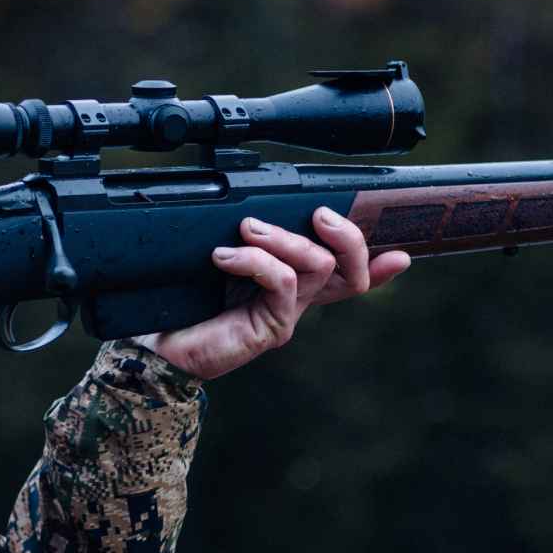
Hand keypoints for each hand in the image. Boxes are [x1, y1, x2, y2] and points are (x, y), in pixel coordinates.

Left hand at [136, 208, 409, 380]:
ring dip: (284, 237)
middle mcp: (294, 301)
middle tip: (319, 213)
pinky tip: (224, 256)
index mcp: (287, 283)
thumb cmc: (179, 301)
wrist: (151, 345)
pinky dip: (255, 259)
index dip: (377, 264)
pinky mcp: (269, 329)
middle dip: (345, 234)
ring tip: (247, 229)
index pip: (343, 273)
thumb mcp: (216, 258)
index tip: (401, 254)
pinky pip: (282, 282)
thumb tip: (251, 206)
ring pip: (316, 267)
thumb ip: (243, 238)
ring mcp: (284, 316)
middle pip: (349, 269)